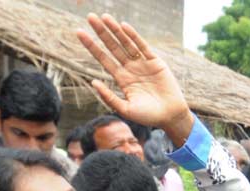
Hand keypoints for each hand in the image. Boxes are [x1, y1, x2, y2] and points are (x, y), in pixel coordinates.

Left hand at [77, 14, 193, 144]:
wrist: (170, 116)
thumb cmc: (148, 116)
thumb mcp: (125, 109)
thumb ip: (109, 97)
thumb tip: (93, 82)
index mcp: (122, 79)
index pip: (103, 59)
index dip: (92, 46)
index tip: (80, 33)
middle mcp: (130, 68)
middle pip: (112, 47)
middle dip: (101, 32)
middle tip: (90, 17)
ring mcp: (142, 63)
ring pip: (126, 43)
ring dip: (115, 30)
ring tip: (104, 16)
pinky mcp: (155, 61)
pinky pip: (142, 46)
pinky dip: (133, 36)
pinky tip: (123, 26)